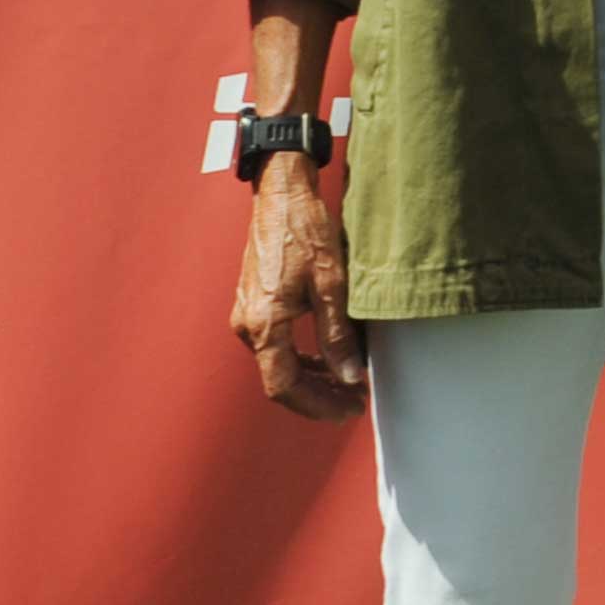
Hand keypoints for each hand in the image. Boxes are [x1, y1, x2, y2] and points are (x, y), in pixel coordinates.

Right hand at [231, 157, 363, 418]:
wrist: (281, 195)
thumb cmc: (305, 232)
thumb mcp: (332, 284)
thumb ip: (339, 335)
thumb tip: (349, 376)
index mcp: (264, 324)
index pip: (285, 386)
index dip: (318, 406)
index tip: (350, 409)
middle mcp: (248, 325)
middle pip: (280, 380)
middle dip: (319, 396)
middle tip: (356, 399)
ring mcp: (248, 315)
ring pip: (279, 363)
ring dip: (313, 378)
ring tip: (349, 382)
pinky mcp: (253, 305)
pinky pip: (277, 344)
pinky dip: (303, 357)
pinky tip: (329, 357)